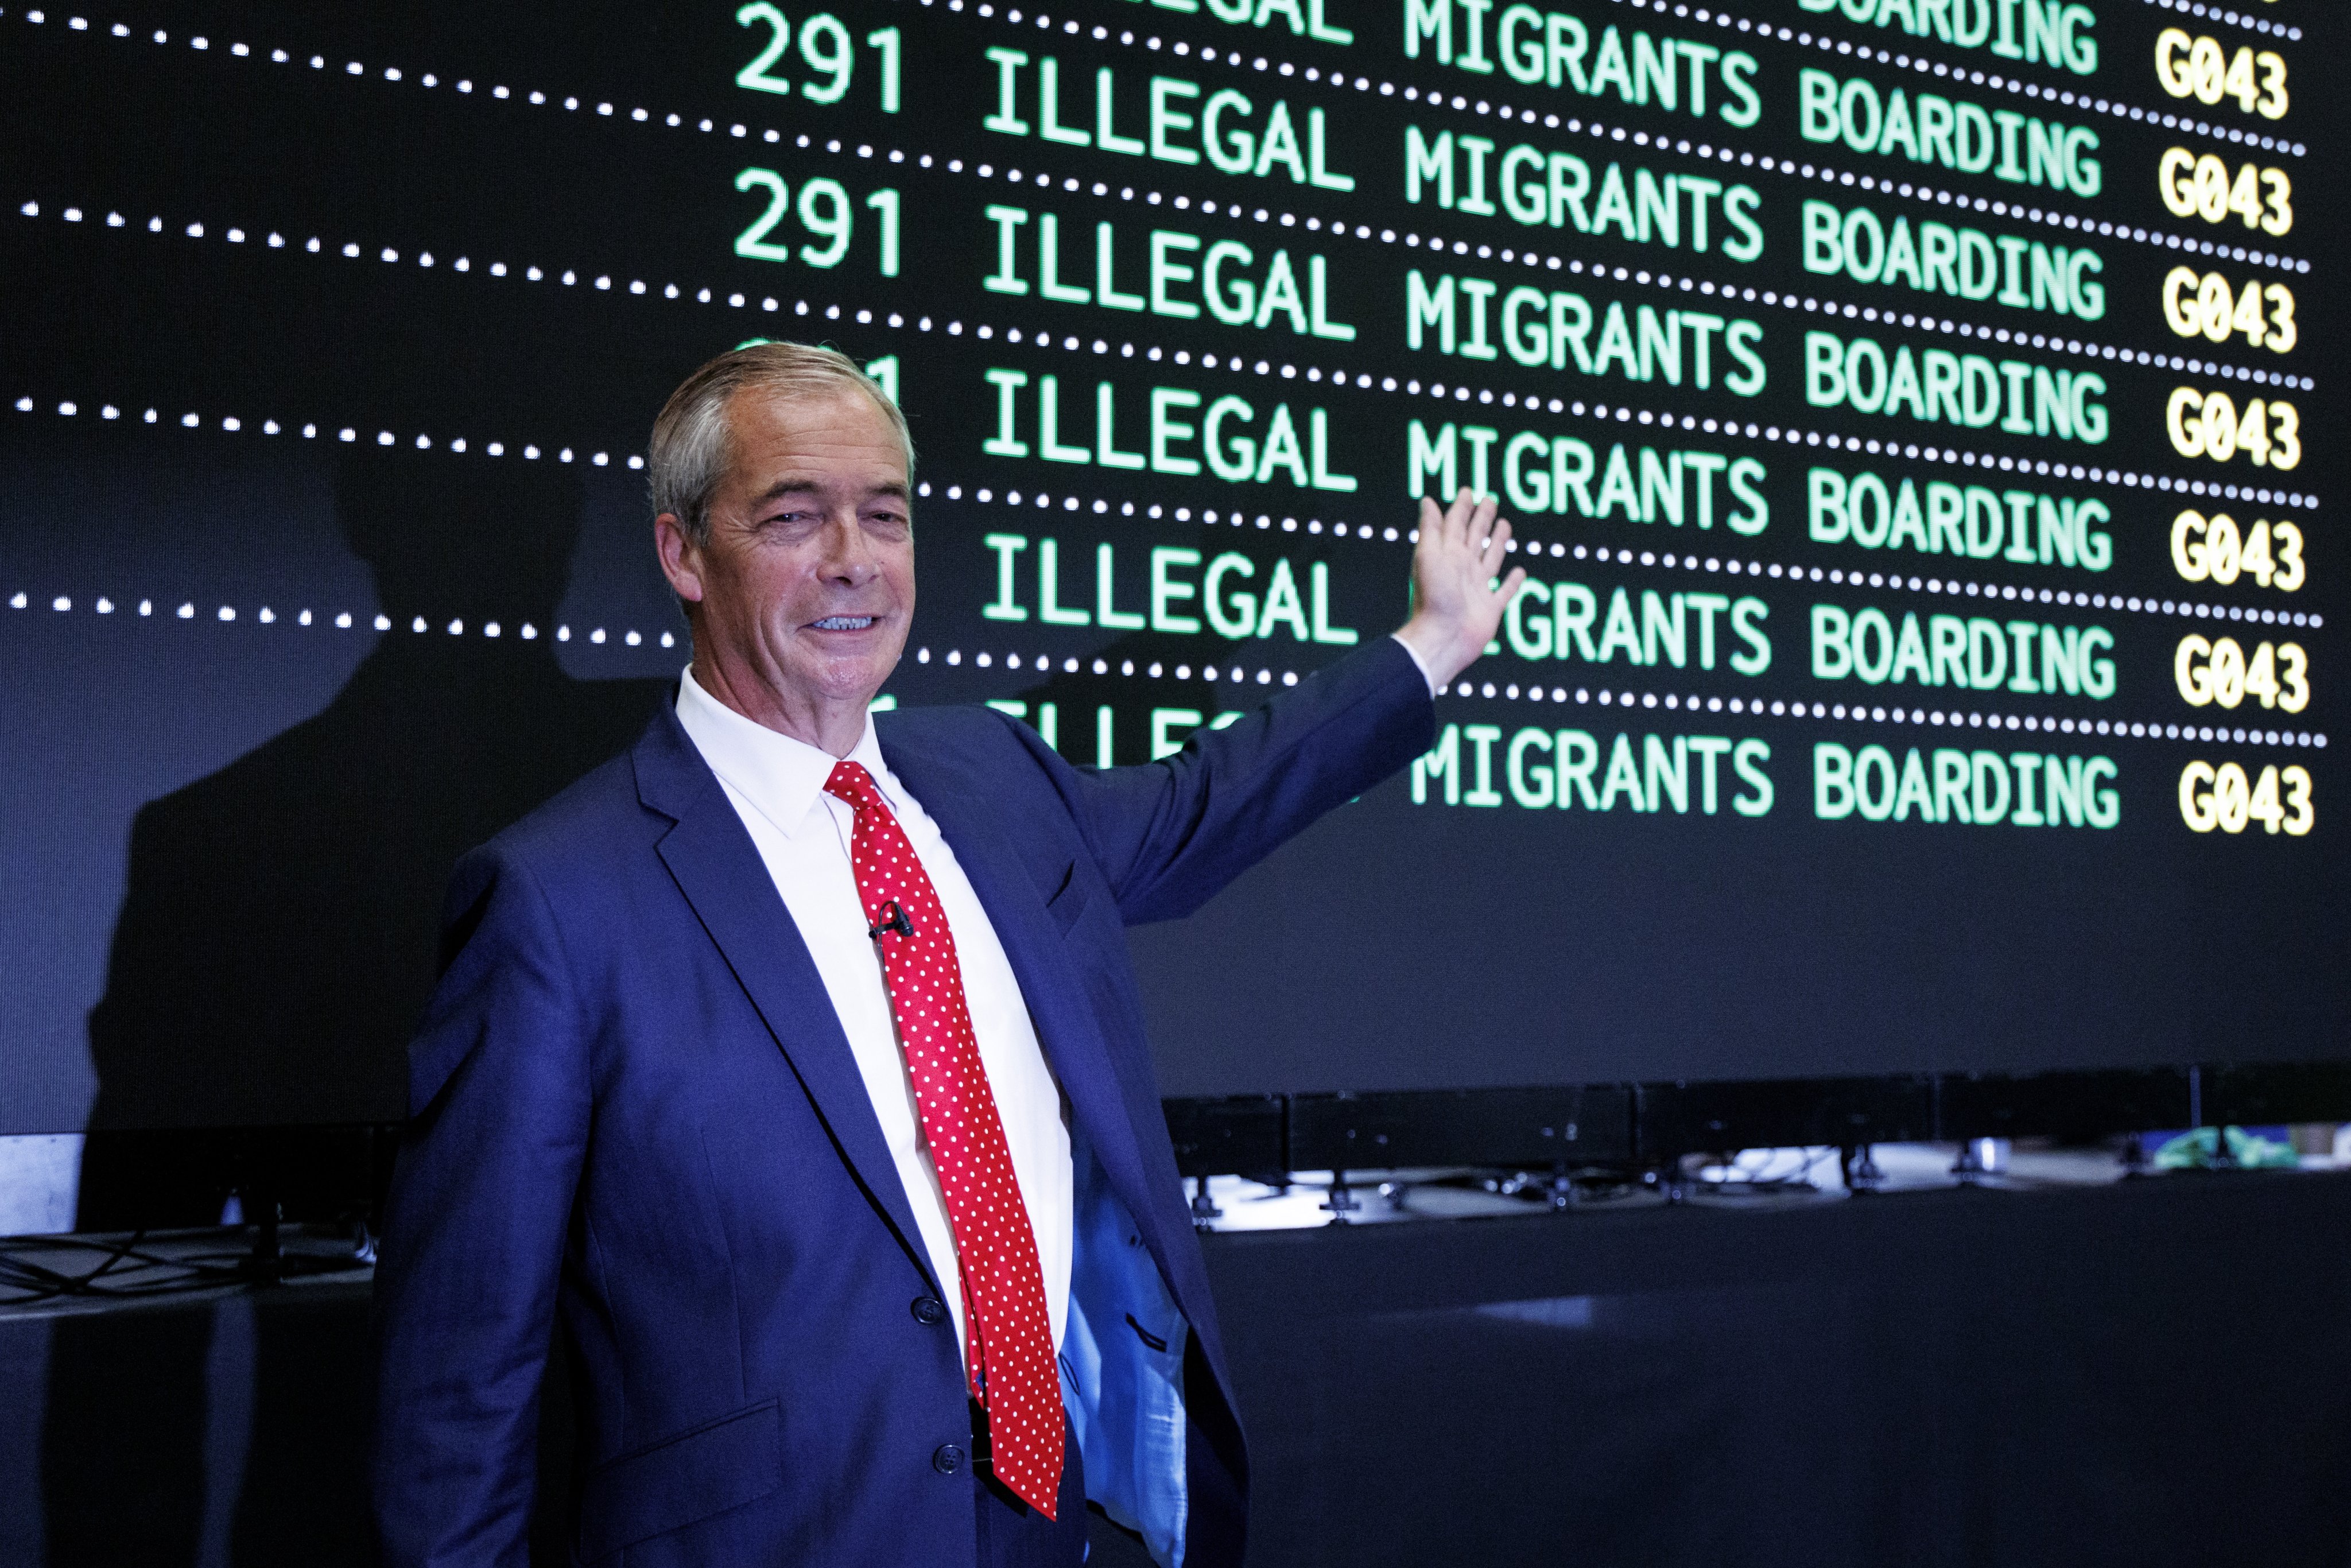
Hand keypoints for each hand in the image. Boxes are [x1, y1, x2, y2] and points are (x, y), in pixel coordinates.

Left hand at [1393, 490, 1526, 689]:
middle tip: (1490, 500)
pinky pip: (1505, 591)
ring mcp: (1477, 588)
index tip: (1468, 491)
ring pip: (1490, 558)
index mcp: (1447, 554)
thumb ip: (1431, 529)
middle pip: (1475, 536)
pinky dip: (1513, 581)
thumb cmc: (1432, 597)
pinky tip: (1520, 571)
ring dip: (1497, 542)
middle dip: (1482, 518)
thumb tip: (1427, 500)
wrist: (1442, 638)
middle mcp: (1462, 568)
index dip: (1462, 507)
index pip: (1455, 523)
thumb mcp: (1428, 556)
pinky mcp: (1491, 607)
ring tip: (1504, 525)